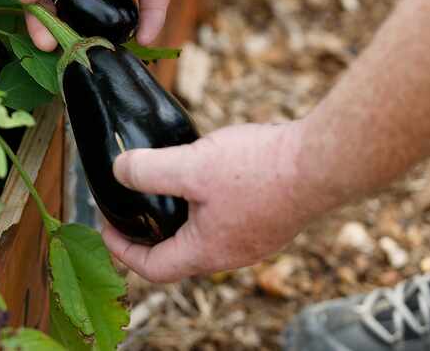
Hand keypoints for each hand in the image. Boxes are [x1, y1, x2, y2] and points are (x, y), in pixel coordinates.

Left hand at [102, 121, 321, 282]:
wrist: (323, 161)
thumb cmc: (261, 169)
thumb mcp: (192, 166)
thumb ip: (149, 171)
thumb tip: (119, 172)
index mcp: (207, 251)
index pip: (153, 268)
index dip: (122, 250)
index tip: (106, 226)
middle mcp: (232, 254)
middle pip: (178, 256)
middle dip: (149, 235)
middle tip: (131, 208)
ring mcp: (255, 239)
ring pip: (205, 237)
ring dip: (179, 218)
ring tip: (165, 187)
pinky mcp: (271, 219)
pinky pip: (228, 220)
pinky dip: (206, 206)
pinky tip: (206, 177)